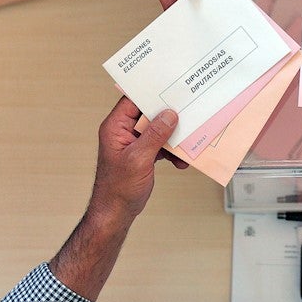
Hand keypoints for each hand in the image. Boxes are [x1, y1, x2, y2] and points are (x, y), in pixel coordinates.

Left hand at [89, 97, 187, 219]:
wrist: (116, 213)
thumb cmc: (118, 189)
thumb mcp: (138, 159)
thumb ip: (154, 135)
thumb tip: (169, 115)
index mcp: (115, 126)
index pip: (133, 100)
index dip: (151, 93)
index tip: (170, 88)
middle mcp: (124, 131)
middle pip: (149, 113)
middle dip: (168, 116)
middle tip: (186, 112)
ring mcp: (135, 142)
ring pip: (159, 129)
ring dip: (173, 137)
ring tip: (185, 143)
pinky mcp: (144, 152)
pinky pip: (161, 144)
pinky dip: (172, 151)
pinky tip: (180, 161)